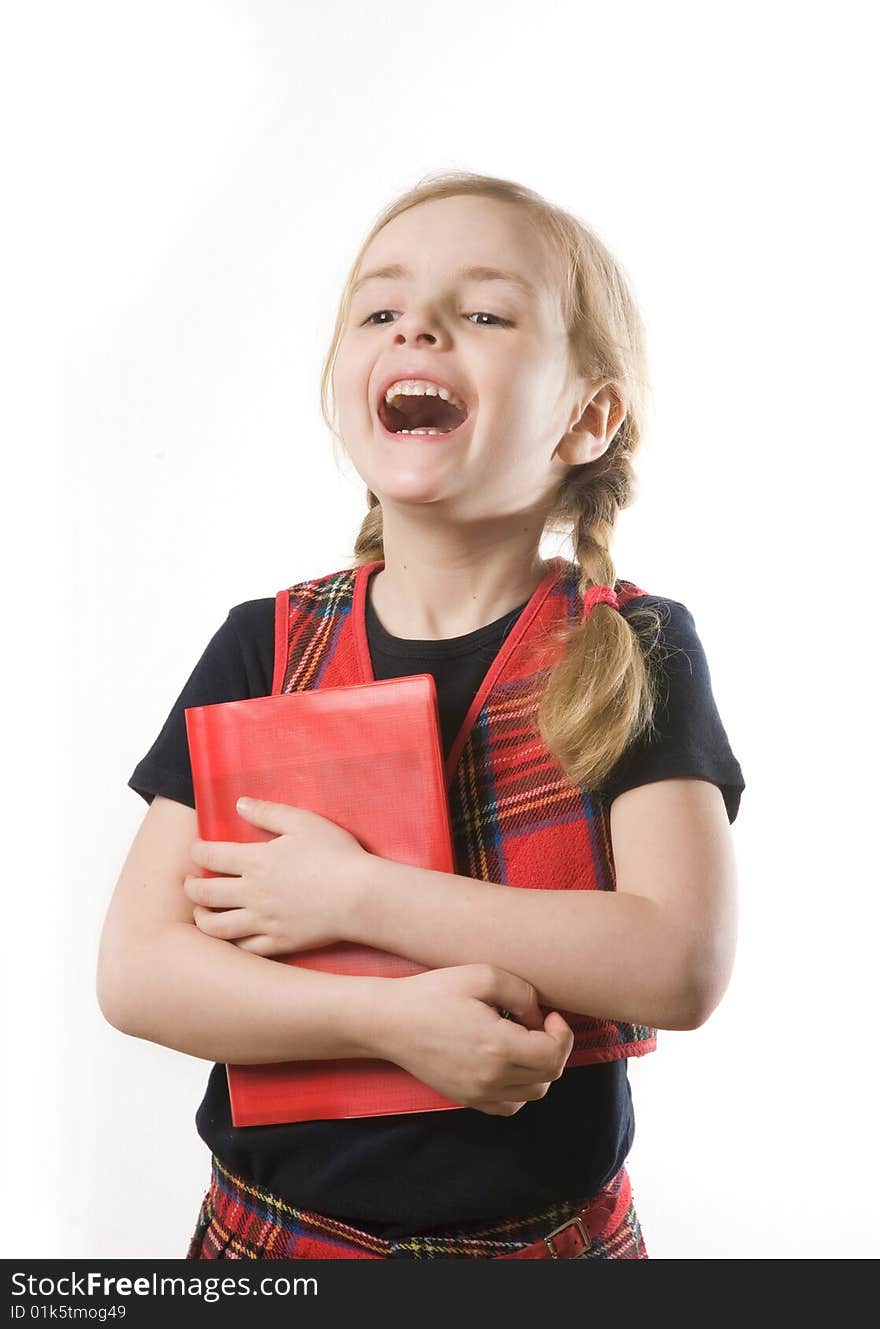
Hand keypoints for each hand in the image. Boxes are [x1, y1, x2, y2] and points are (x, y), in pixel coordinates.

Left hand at [184, 797, 367, 956]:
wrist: (360, 896)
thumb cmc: (336, 855)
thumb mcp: (303, 822)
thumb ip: (268, 812)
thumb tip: (240, 804)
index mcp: (256, 861)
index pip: (211, 855)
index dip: (197, 851)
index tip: (195, 849)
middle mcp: (252, 893)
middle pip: (205, 893)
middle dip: (191, 887)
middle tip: (189, 883)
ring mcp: (263, 921)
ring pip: (217, 926)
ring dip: (202, 919)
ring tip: (199, 913)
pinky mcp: (278, 942)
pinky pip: (244, 948)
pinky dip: (230, 944)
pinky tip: (229, 938)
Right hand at [377, 963, 574, 1116]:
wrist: (390, 1022)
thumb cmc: (433, 994)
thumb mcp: (482, 976)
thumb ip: (522, 993)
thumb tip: (539, 1018)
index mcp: (499, 1047)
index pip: (555, 1054)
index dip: (562, 1033)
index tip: (550, 1015)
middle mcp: (492, 1078)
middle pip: (550, 1075)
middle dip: (554, 1046)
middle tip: (537, 1023)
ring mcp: (479, 1093)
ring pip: (534, 1093)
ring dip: (540, 1067)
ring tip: (523, 1040)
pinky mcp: (467, 1099)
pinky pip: (510, 1105)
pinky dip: (521, 1088)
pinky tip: (508, 1063)